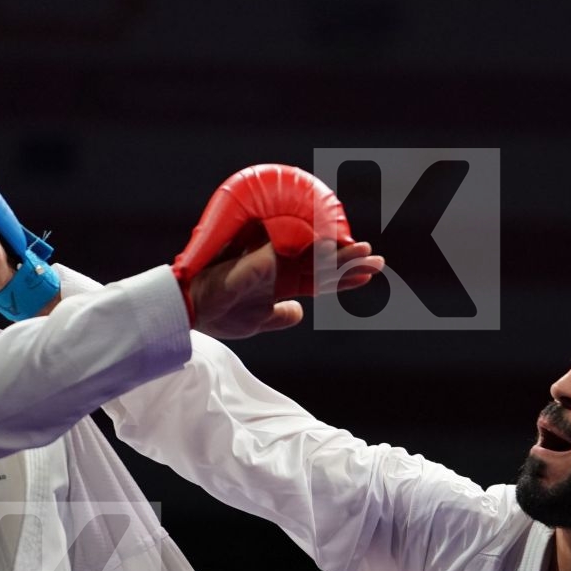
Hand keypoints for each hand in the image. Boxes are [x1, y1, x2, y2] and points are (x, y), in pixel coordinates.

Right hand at [189, 241, 384, 339]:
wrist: (192, 312)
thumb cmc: (220, 314)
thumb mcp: (257, 321)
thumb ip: (280, 316)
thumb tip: (300, 313)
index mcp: (280, 283)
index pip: (320, 280)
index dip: (344, 279)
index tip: (368, 277)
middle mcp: (279, 269)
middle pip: (322, 266)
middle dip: (350, 263)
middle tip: (378, 260)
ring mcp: (270, 263)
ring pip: (313, 257)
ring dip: (340, 256)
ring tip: (367, 253)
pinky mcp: (258, 262)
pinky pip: (292, 254)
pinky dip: (312, 252)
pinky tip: (332, 249)